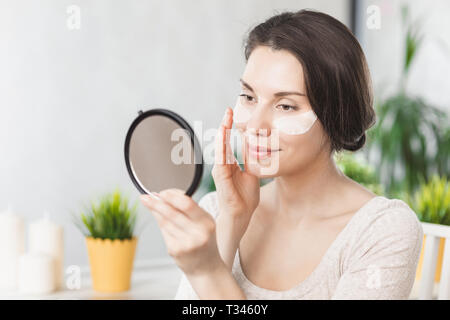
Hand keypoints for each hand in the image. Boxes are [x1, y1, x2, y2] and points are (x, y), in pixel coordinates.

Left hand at [140, 189, 222, 276]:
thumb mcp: (204, 223)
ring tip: (148, 202)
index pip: (187, 205)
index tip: (163, 192)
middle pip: (172, 213)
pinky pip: (164, 232)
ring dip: (155, 210)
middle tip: (147, 196)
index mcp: (207, 222)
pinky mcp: (175, 250)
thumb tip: (166, 195)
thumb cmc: (204, 240)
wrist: (206, 267)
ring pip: (165, 222)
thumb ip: (189, 209)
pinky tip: (158, 217)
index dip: (172, 196)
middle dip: (157, 203)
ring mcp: (186, 243)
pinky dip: (160, 222)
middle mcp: (198, 233)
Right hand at [213, 107, 259, 229]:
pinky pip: (220, 162)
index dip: (229, 126)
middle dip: (224, 125)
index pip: (227, 140)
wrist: (242, 215)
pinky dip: (221, 150)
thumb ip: (249, 158)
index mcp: (228, 163)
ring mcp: (220, 172)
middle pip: (221, 141)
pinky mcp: (221, 180)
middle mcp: (221, 165)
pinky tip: (223, 141)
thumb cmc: (245, 196)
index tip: (231, 111)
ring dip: (222, 135)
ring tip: (225, 121)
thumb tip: (251, 142)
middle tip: (228, 110)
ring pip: (219, 150)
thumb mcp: (251, 172)